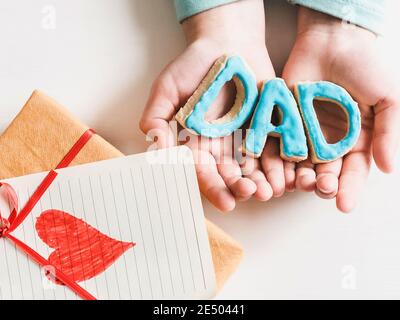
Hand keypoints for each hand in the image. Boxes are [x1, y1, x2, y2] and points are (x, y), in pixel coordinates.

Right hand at [140, 0, 292, 210]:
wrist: (227, 44)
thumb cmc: (193, 66)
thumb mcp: (168, 88)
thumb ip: (157, 117)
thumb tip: (153, 144)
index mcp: (198, 144)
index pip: (204, 173)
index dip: (214, 188)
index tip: (226, 203)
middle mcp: (222, 147)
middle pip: (232, 175)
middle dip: (242, 188)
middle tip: (252, 194)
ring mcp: (247, 139)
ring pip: (256, 168)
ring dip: (264, 181)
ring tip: (272, 190)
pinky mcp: (268, 127)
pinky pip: (276, 149)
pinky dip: (282, 163)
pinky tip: (290, 174)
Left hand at [283, 8, 399, 211]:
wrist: (333, 40)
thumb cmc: (366, 66)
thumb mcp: (387, 99)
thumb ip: (388, 133)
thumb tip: (388, 169)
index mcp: (356, 141)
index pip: (352, 172)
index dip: (349, 189)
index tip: (344, 205)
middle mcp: (330, 143)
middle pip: (325, 172)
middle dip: (323, 184)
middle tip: (321, 189)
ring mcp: (305, 134)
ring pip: (300, 164)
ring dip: (298, 176)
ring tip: (299, 184)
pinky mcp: (284, 124)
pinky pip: (279, 145)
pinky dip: (277, 159)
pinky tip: (276, 170)